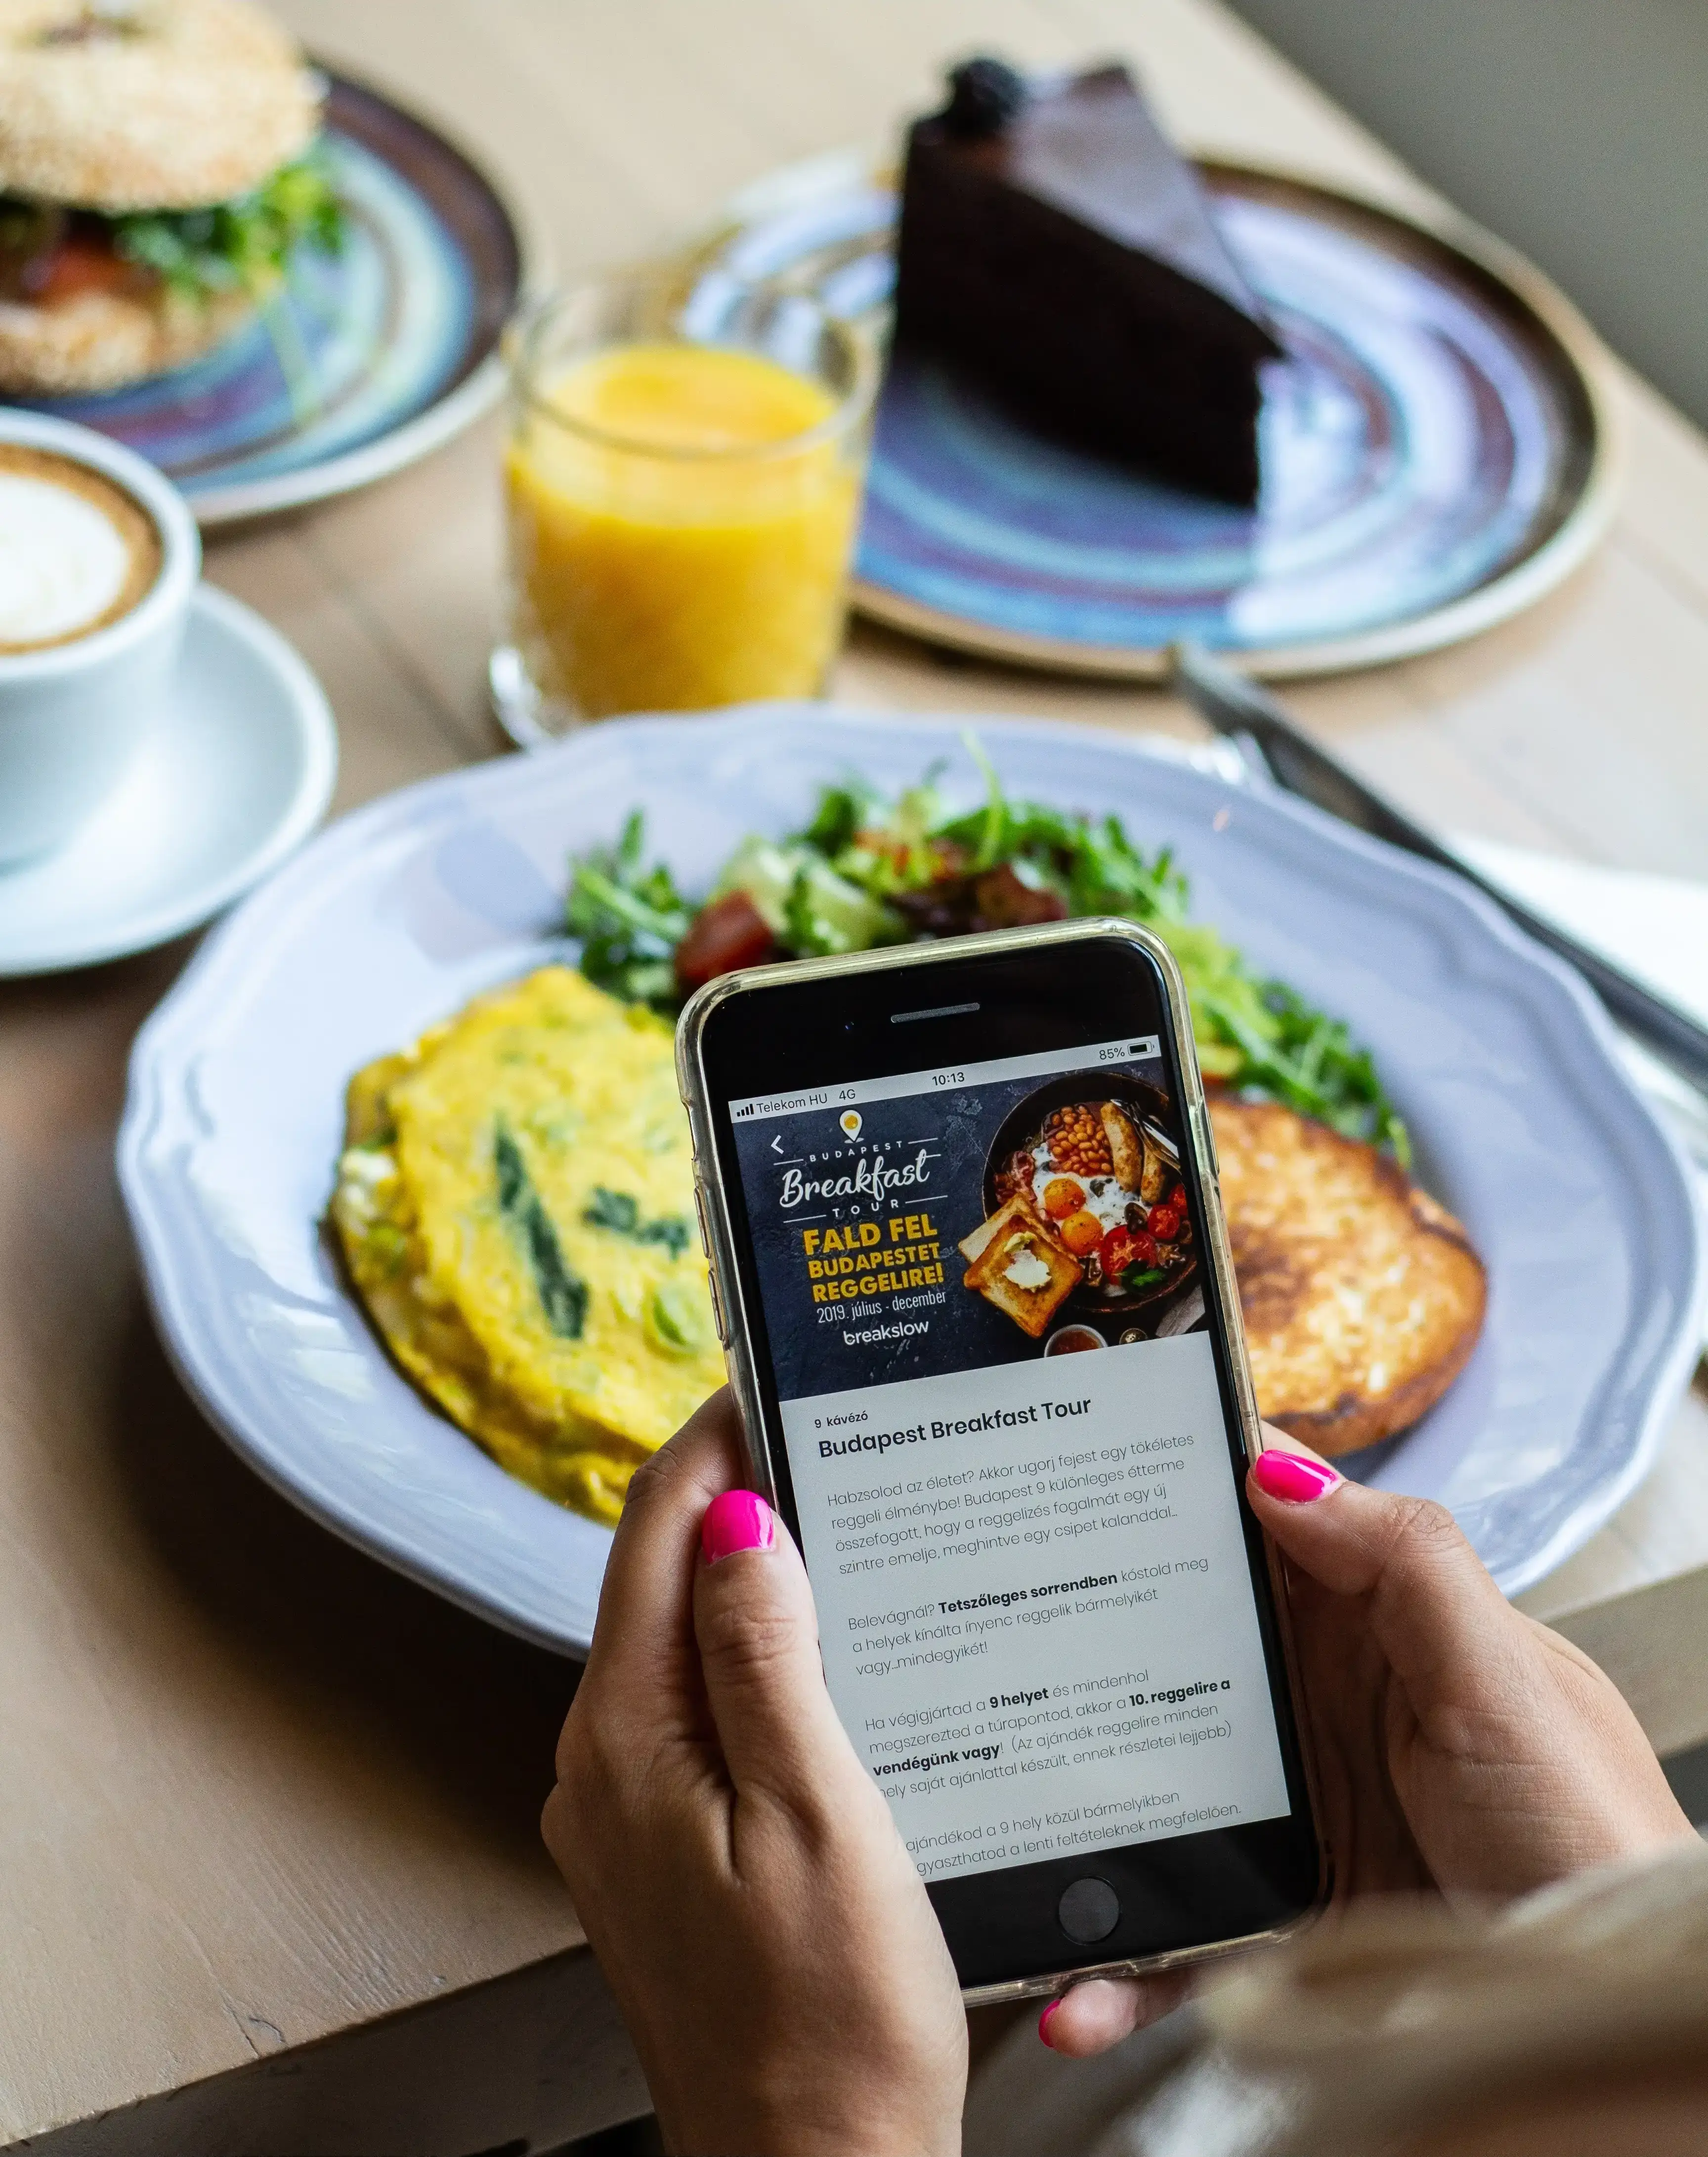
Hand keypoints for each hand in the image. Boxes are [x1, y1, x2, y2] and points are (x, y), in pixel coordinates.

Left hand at [542, 1389, 965, 2156]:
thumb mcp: (816, 1815)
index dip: (710, 1443)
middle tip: (830, 1437)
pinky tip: (828, 1656)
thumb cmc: (830, 2021)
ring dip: (754, 1579)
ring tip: (846, 1526)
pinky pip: (702, 1711)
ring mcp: (628, 1811)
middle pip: (660, 1581)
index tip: (766, 1378)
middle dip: (738, 1498)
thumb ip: (763, 1657)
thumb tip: (736, 1520)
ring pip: (684, 1645)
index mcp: (626, 1740)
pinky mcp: (667, 1846)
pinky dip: (757, 1658)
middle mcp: (602, 1766)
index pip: (651, 1535)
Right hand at [1043, 1429, 1694, 2058]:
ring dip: (1084, 1822)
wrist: (1609, 2016)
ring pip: (1157, 1796)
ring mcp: (1296, 1814)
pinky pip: (1180, 1937)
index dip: (1176, 1488)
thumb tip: (1278, 1470)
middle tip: (993, 1641)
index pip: (1260, 1529)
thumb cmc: (1591, 1837)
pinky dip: (1121, 1971)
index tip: (1080, 1459)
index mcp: (1376, 1627)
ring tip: (1010, 1834)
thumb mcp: (1504, 1681)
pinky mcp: (1285, 1920)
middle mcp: (1324, 1709)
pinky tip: (1078, 1996)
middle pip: (1177, 1655)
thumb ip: (1405, 1562)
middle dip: (1085, 1647)